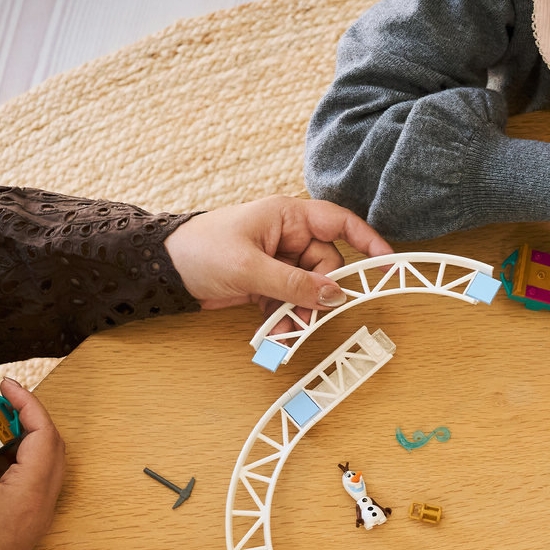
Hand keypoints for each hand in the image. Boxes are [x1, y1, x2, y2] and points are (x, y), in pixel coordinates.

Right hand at [0, 379, 65, 549]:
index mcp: (29, 493)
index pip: (44, 434)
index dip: (28, 404)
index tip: (6, 385)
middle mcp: (42, 504)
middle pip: (52, 447)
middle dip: (27, 419)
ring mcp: (38, 517)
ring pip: (44, 465)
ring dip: (21, 442)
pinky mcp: (27, 525)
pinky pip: (33, 483)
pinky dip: (14, 464)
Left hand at [164, 195, 393, 320]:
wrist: (161, 271)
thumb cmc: (199, 250)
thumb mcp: (249, 267)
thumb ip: (294, 283)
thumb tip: (333, 296)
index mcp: (287, 217)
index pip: (339, 222)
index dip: (368, 241)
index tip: (388, 264)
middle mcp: (287, 236)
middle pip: (326, 266)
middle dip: (321, 294)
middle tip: (312, 317)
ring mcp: (278, 261)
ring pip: (310, 289)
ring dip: (303, 312)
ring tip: (288, 332)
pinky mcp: (267, 283)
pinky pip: (291, 301)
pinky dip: (288, 318)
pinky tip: (278, 333)